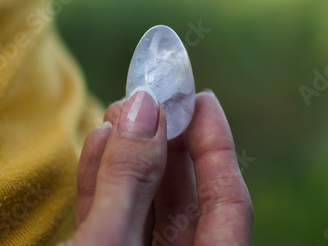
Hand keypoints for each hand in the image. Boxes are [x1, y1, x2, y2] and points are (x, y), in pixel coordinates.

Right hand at [62, 90, 253, 245]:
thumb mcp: (109, 242)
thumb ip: (129, 179)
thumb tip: (145, 109)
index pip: (229, 202)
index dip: (217, 145)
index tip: (202, 97)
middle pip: (184, 196)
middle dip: (165, 142)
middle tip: (149, 99)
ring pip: (143, 203)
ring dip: (128, 155)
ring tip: (116, 114)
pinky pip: (112, 216)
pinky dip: (103, 181)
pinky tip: (97, 143)